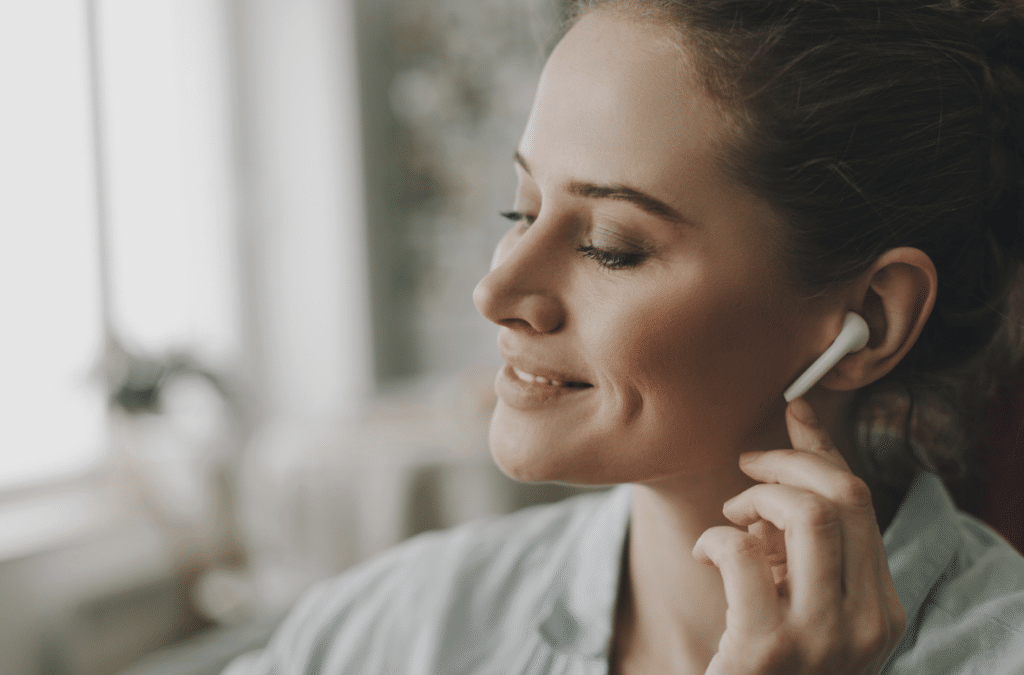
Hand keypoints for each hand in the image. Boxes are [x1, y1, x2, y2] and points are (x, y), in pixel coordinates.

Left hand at [692, 398, 904, 674]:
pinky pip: (743, 552)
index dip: (823, 450)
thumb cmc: (765, 665)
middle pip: (844, 496)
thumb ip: (805, 551)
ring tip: (730, 517)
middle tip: (747, 467)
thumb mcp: (802, 604)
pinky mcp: (769, 651)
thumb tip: (783, 468)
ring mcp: (823, 640)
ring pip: (806, 514)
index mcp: (882, 610)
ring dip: (755, 497)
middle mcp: (868, 625)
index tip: (794, 412)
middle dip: (788, 461)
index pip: (863, 502)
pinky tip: (706, 554)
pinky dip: (716, 537)